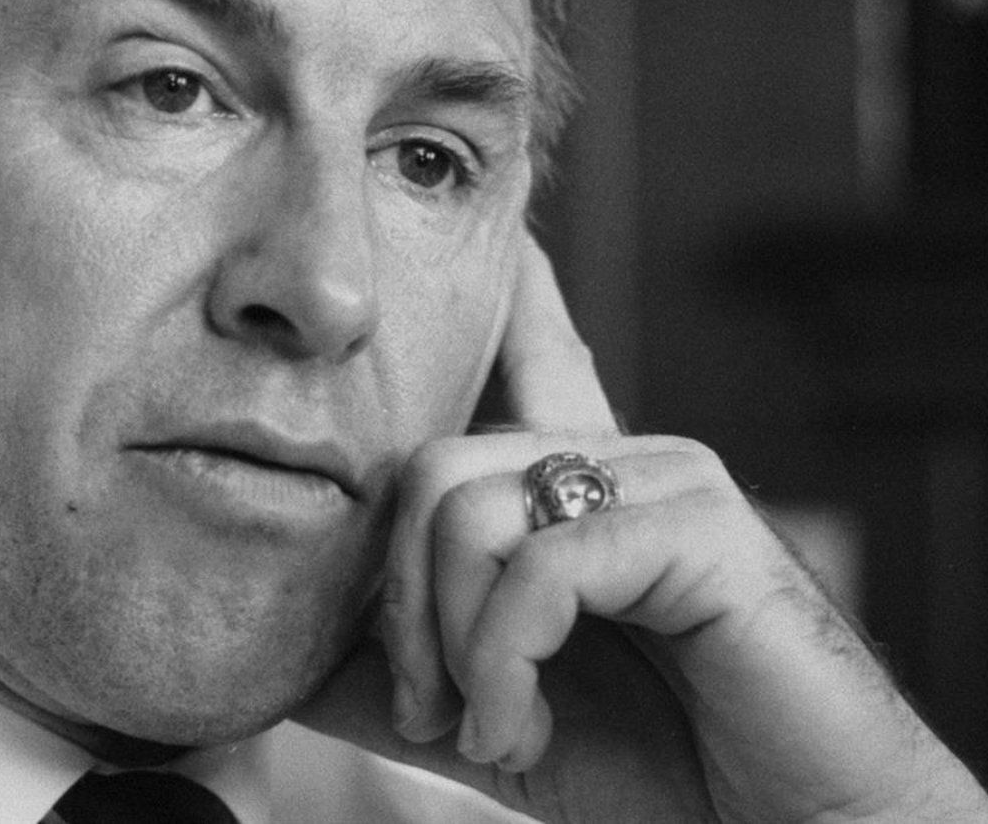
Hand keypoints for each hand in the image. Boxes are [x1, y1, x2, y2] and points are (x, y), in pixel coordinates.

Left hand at [294, 242, 987, 821]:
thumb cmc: (665, 775)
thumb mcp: (497, 720)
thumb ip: (405, 680)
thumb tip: (287, 662)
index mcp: (580, 489)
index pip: (531, 350)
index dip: (511, 284)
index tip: (499, 218)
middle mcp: (618, 458)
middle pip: (427, 468)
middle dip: (398, 608)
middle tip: (427, 713)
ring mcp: (664, 479)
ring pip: (466, 510)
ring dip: (451, 651)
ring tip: (489, 732)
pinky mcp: (701, 527)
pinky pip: (539, 564)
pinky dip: (502, 667)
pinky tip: (519, 730)